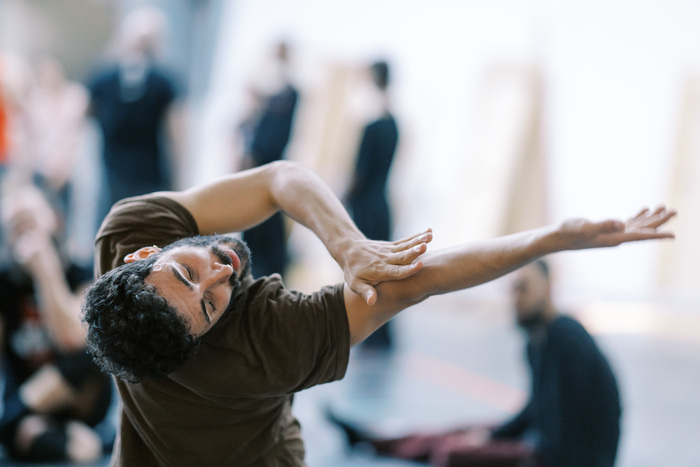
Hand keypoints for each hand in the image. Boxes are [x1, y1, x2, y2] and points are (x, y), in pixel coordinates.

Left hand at [341, 229, 432, 304]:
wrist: (348, 249)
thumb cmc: (353, 270)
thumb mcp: (355, 283)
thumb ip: (366, 292)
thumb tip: (372, 302)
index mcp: (381, 271)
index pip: (396, 271)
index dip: (408, 269)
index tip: (420, 265)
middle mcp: (387, 260)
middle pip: (403, 256)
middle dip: (414, 251)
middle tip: (425, 246)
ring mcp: (389, 251)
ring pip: (406, 246)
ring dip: (419, 240)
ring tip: (431, 236)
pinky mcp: (391, 246)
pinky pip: (406, 241)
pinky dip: (417, 236)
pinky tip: (429, 232)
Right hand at [559, 206, 675, 249]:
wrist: (558, 238)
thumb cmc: (569, 232)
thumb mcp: (585, 227)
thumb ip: (603, 225)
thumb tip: (621, 223)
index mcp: (614, 238)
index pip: (640, 237)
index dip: (657, 235)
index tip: (673, 235)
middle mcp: (617, 237)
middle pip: (643, 230)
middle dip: (660, 221)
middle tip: (674, 211)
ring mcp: (613, 233)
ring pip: (639, 225)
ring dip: (652, 218)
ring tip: (664, 207)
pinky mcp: (608, 229)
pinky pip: (629, 223)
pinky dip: (639, 216)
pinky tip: (644, 210)